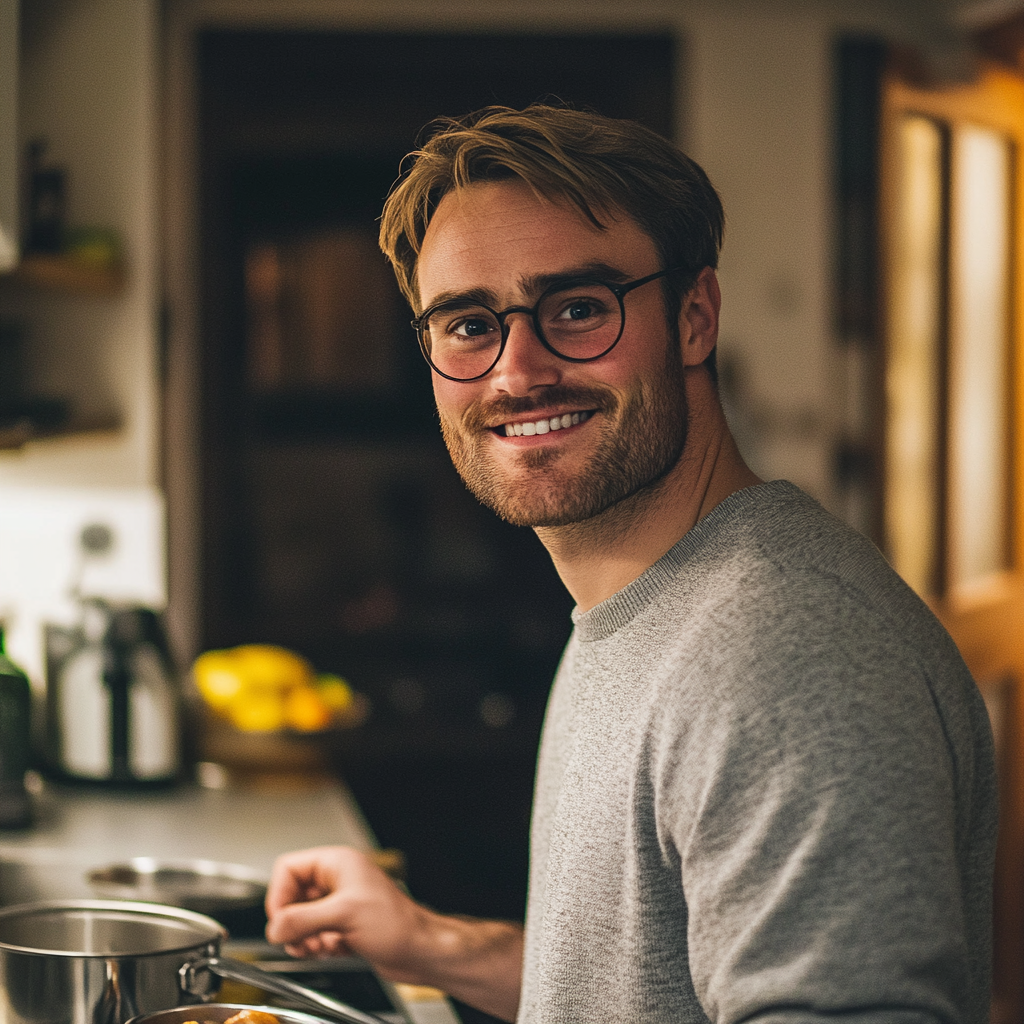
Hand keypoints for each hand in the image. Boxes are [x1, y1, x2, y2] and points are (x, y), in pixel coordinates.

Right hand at [266, 844, 524, 1020]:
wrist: (420, 951)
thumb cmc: (397, 924)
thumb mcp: (344, 915)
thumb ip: (302, 919)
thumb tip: (275, 927)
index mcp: (337, 864)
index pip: (288, 869)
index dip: (279, 896)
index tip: (281, 921)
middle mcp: (337, 881)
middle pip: (292, 897)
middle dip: (292, 922)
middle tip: (298, 940)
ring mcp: (341, 904)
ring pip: (302, 918)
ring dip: (303, 938)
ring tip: (316, 947)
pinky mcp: (344, 926)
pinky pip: (315, 935)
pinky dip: (317, 946)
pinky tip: (332, 950)